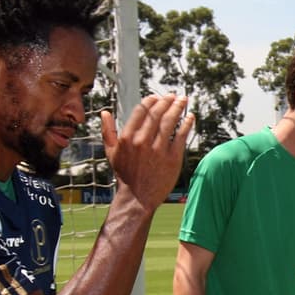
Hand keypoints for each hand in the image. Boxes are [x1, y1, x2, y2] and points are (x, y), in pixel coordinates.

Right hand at [100, 95, 193, 211]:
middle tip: (174, 96)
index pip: (141, 111)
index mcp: (127, 138)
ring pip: (170, 122)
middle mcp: (142, 142)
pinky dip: (187, 124)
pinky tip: (190, 117)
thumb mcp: (111, 153)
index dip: (151, 101)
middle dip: (167, 101)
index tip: (158, 97)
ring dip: (178, 108)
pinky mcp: (172, 158)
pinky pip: (181, 136)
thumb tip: (104, 112)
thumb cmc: (125, 175)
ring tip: (183, 100)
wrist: (138, 198)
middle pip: (157, 113)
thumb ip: (107, 131)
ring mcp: (158, 150)